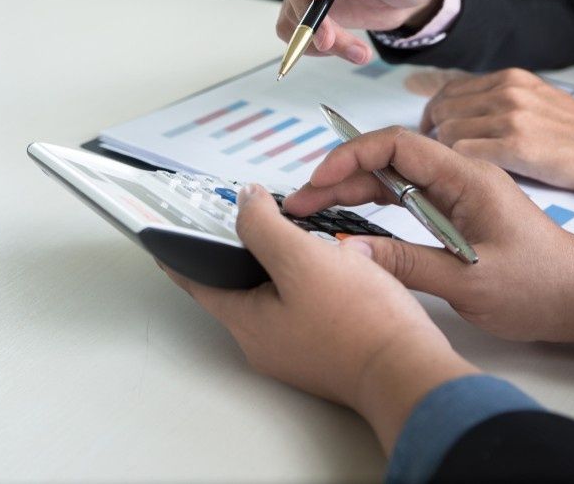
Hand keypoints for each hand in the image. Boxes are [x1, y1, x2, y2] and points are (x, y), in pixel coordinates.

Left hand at [161, 183, 476, 453]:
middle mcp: (264, 342)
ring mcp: (295, 350)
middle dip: (233, 254)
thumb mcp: (302, 260)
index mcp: (248, 322)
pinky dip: (300, 282)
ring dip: (271, 266)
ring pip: (270, 297)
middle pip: (235, 289)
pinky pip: (300, 309)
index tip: (161, 238)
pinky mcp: (325, 351)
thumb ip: (264, 227)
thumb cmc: (359, 322)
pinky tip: (323, 262)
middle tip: (236, 220)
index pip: (197, 283)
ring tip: (283, 232)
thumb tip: (244, 202)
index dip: (178, 256)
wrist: (411, 371)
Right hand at [284, 127, 573, 354]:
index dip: (351, 156)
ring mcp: (454, 191)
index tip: (317, 180)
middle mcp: (458, 175)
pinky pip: (403, 196)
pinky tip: (344, 216)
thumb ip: (406, 264)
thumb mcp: (469, 282)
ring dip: (349, 189)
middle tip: (299, 203)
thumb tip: (347, 252)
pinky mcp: (452, 209)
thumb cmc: (539, 287)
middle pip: (386, 159)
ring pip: (390, 177)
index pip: (397, 146)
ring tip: (309, 209)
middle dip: (338, 176)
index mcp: (466, 178)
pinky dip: (370, 203)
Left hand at [421, 68, 573, 192]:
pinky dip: (457, 162)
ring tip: (454, 164)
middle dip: (432, 131)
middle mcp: (507, 92)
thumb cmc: (572, 132)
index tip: (432, 131)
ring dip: (444, 150)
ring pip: (448, 130)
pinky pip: (463, 151)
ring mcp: (511, 117)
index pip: (450, 90)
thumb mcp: (535, 99)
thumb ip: (497, 99)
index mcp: (510, 78)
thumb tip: (458, 111)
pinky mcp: (515, 145)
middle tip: (436, 152)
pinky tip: (467, 171)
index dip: (434, 112)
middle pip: (443, 109)